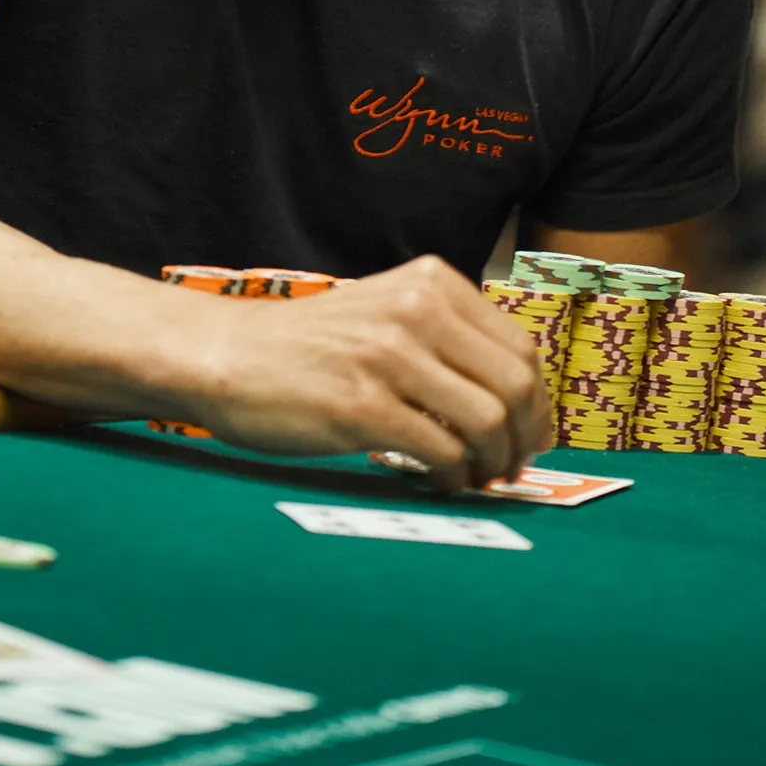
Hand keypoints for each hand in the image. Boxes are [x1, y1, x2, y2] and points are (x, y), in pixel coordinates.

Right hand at [182, 254, 550, 489]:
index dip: (537, 403)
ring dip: (494, 463)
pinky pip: (441, 452)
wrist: (227, 355)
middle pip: (516, 385)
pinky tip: (438, 482)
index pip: (520, 347)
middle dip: (526, 438)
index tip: (530, 436)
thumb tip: (518, 400)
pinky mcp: (362, 406)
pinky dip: (453, 478)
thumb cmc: (308, 346)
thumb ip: (443, 337)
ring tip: (475, 479)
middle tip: (511, 467)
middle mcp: (415, 310)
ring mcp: (388, 357)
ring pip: (487, 421)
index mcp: (429, 282)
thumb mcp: (384, 312)